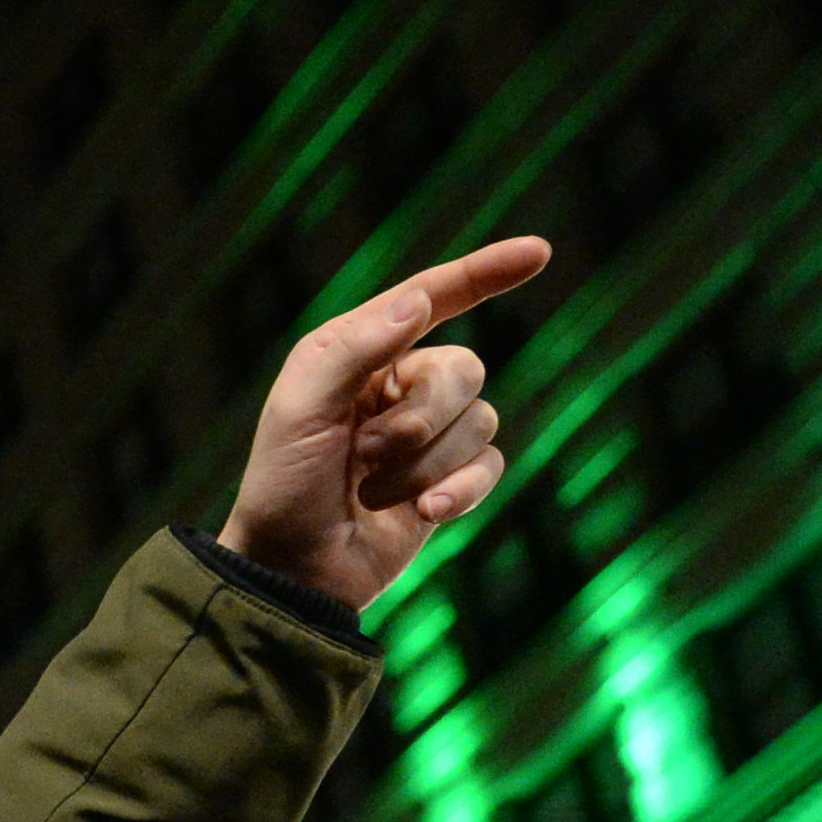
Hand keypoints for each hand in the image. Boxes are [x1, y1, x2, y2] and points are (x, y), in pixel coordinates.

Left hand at [216, 235, 551, 612]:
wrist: (291, 569)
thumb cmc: (283, 485)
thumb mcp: (300, 408)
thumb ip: (355, 349)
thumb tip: (418, 300)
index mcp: (360, 349)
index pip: (433, 298)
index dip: (485, 272)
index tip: (539, 252)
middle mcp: (400, 382)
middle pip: (464, 369)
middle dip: (419, 418)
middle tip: (361, 455)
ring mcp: (429, 433)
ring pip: (480, 420)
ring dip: (423, 463)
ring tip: (371, 490)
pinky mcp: (450, 479)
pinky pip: (490, 465)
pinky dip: (459, 489)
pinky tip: (423, 513)